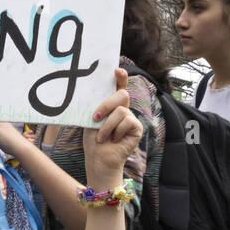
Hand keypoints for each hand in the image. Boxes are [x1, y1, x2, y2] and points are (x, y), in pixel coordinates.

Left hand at [82, 68, 142, 186]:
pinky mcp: (137, 128)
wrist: (98, 158)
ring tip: (102, 137)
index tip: (116, 70)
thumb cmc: (93, 139)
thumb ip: (98, 104)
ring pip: (121, 111)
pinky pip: (127, 122)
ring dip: (107, 126)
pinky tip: (114, 140)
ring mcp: (131, 117)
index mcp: (112, 104)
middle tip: (95, 117)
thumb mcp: (92, 118)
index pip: (118, 86)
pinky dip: (116, 132)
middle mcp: (123, 108)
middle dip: (106, 105)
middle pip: (122, 95)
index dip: (120, 77)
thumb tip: (94, 89)